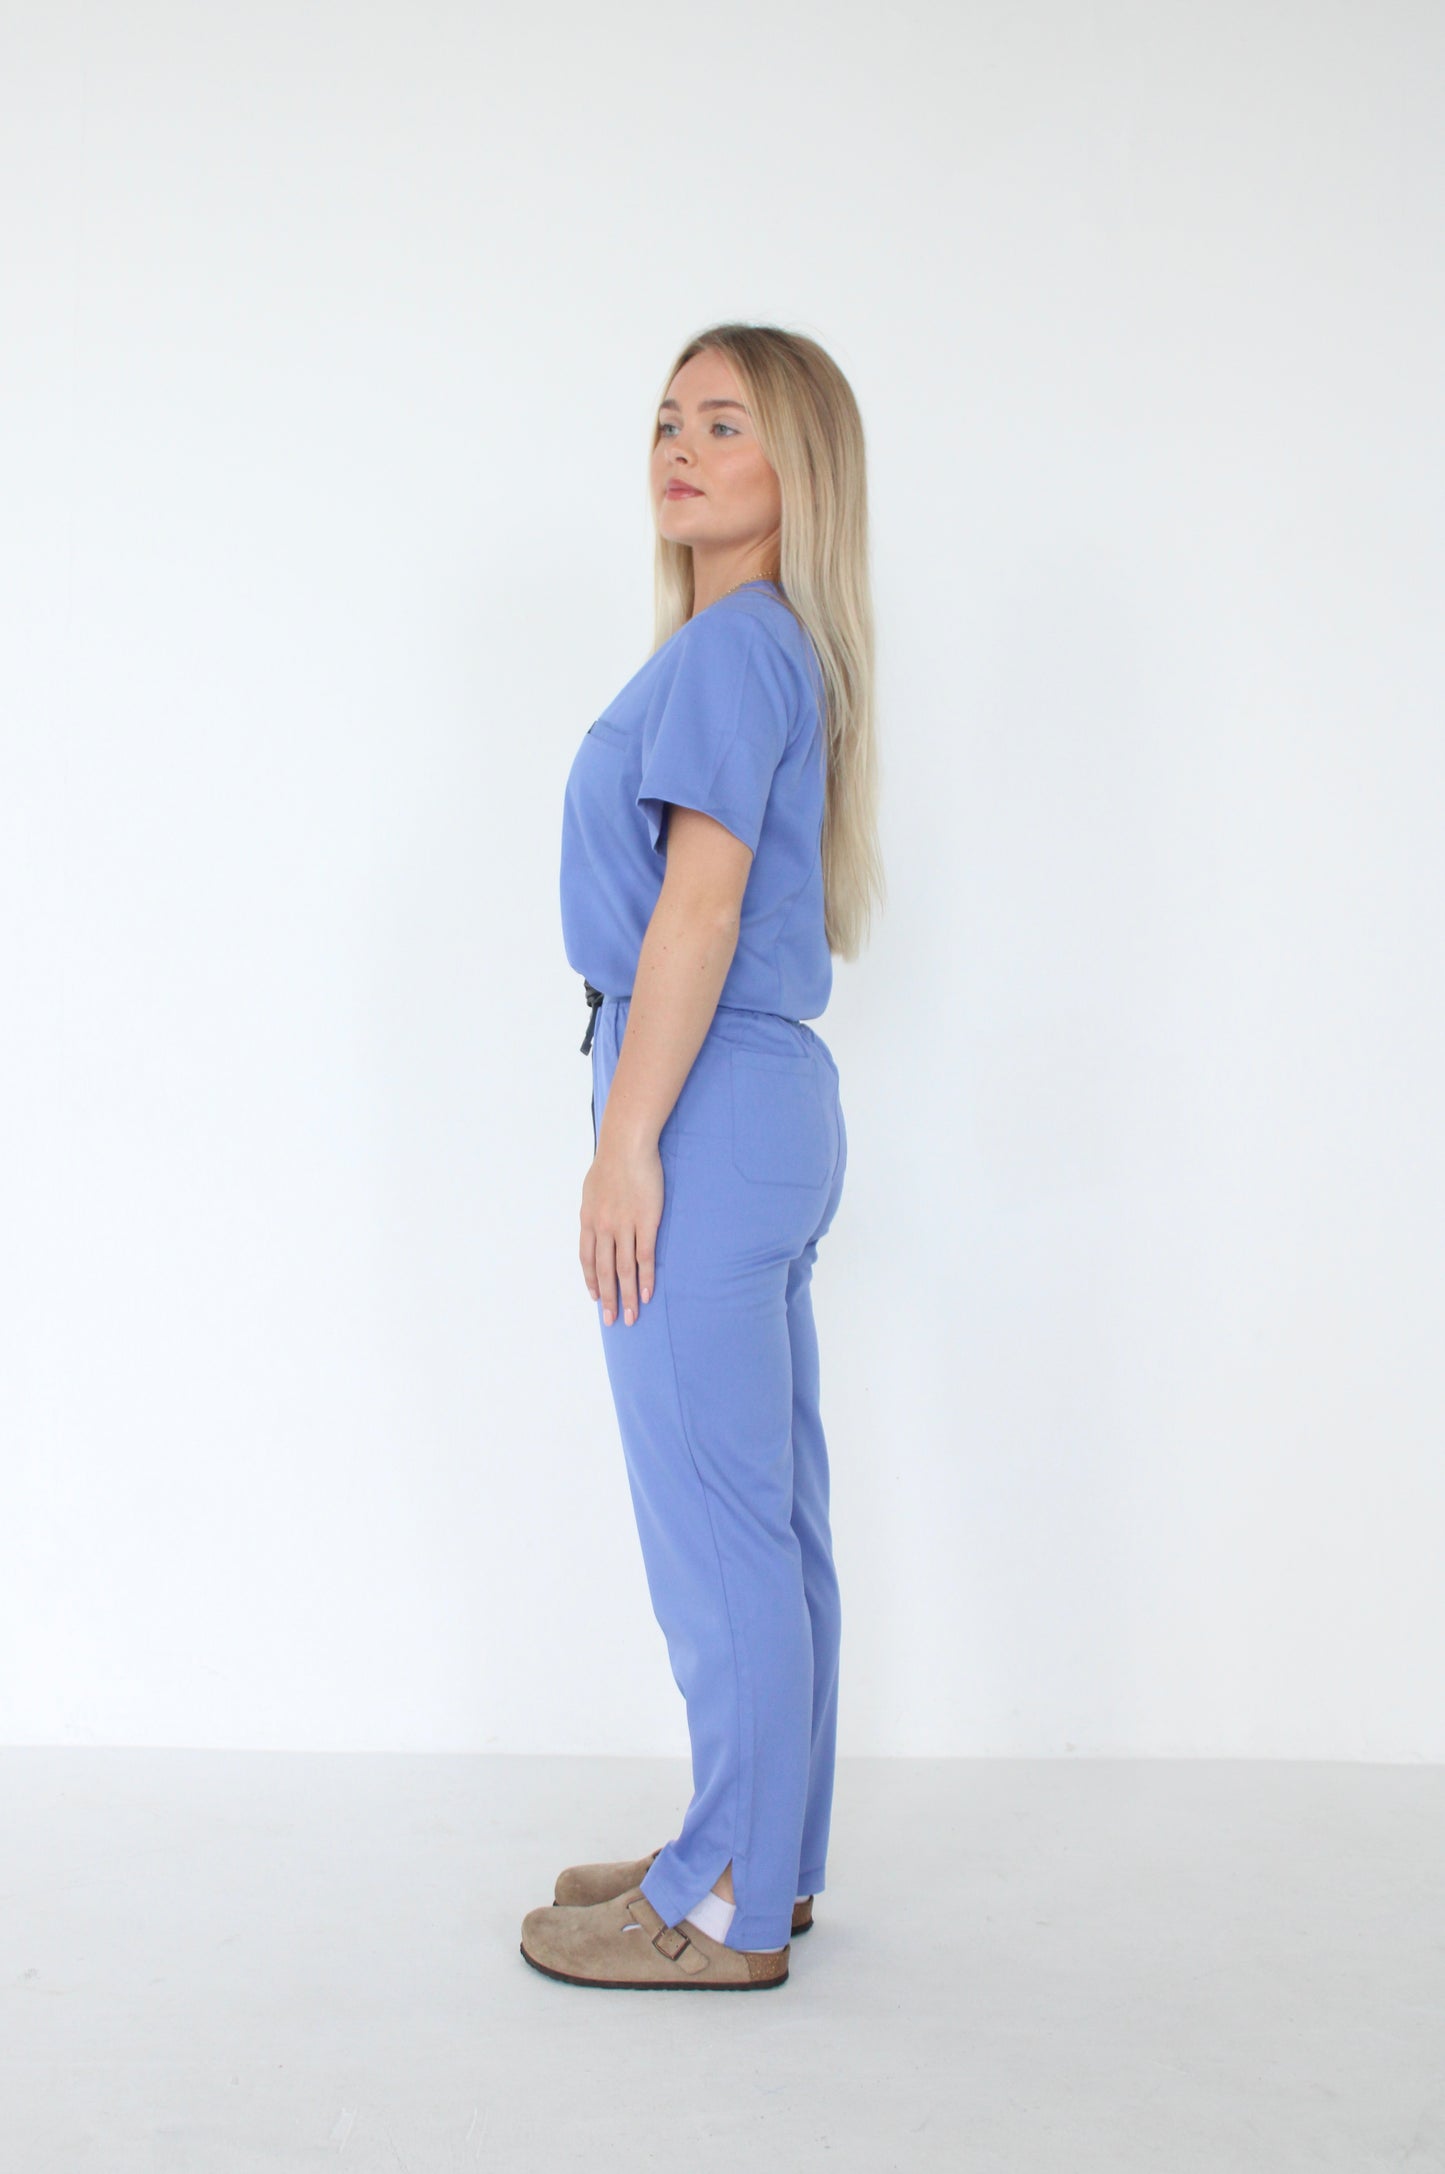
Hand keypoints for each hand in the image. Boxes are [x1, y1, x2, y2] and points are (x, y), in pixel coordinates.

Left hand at [579, 1134, 661, 1326]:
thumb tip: (596, 1222)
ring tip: (631, 1317)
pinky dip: (645, 1278)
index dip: (591, 1280)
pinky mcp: (646, 1223)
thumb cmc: (611, 1162)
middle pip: (604, 1271)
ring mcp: (624, 1227)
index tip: (594, 1298)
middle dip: (607, 1298)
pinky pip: (644, 1257)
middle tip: (610, 1321)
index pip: (587, 1259)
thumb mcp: (592, 1188)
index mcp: (588, 1220)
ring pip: (623, 1270)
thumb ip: (594, 1209)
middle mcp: (602, 1228)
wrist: (627, 1145)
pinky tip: (646, 1294)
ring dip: (626, 1296)